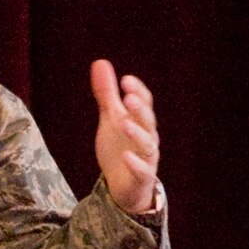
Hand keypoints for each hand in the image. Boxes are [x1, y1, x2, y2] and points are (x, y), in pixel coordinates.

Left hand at [92, 59, 159, 215]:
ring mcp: (147, 158)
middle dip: (139, 109)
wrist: (123, 186)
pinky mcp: (142, 177)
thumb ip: (107, 94)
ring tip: (124, 123)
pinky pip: (143, 170)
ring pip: (148, 144)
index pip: (144, 103)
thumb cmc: (119, 148)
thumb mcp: (110, 119)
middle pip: (148, 121)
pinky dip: (136, 163)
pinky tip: (127, 156)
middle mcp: (147, 137)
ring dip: (137, 133)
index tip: (125, 80)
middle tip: (128, 97)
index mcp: (140, 121)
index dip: (137, 91)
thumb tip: (100, 62)